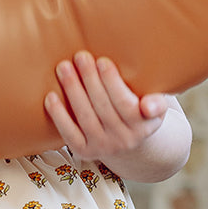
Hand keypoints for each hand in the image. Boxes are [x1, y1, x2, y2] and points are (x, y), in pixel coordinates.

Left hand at [44, 51, 168, 164]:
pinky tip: (50, 96)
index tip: (102, 61)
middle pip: (104, 107)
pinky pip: (69, 134)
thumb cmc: (140, 110)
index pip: (126, 103)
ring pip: (86, 118)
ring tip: (64, 67)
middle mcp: (126, 140)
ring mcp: (104, 147)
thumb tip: (149, 105)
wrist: (130, 142)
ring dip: (73, 91)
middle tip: (80, 56)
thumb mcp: (157, 106)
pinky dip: (59, 116)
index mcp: (146, 125)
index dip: (113, 83)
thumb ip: (157, 102)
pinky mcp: (85, 152)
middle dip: (90, 79)